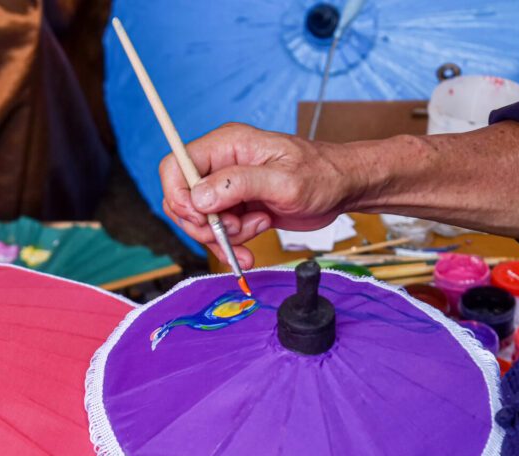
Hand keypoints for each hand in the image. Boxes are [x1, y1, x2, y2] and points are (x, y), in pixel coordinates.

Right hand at [159, 123, 369, 267]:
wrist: (342, 189)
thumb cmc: (322, 175)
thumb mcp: (283, 180)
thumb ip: (238, 185)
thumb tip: (199, 197)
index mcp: (227, 145)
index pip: (176, 166)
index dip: (179, 196)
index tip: (201, 218)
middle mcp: (222, 164)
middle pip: (183, 199)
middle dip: (205, 224)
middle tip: (236, 231)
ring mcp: (228, 187)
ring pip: (200, 221)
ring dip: (224, 237)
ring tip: (257, 229)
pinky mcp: (237, 208)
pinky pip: (218, 232)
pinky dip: (232, 245)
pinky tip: (251, 248)